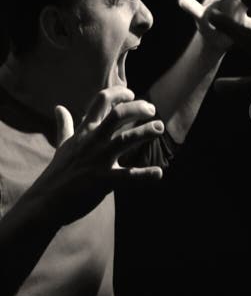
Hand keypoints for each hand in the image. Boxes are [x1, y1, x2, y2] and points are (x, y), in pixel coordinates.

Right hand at [28, 87, 163, 225]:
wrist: (46, 201)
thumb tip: (59, 108)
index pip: (101, 101)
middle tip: (152, 110)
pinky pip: (127, 176)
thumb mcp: (63, 144)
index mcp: (84, 132)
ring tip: (160, 128)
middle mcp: (92, 142)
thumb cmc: (58, 172)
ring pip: (125, 140)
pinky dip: (145, 175)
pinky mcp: (103, 181)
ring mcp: (98, 160)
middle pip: (118, 115)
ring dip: (145, 132)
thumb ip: (65, 125)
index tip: (131, 94)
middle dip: (138, 109)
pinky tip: (159, 173)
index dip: (118, 93)